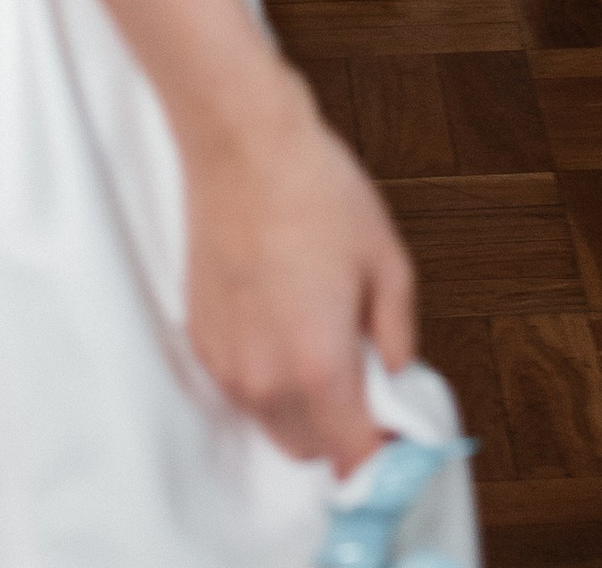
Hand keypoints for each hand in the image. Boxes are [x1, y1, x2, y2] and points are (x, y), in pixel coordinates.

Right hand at [183, 85, 415, 469]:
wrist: (241, 144)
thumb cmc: (312, 191)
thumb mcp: (387, 259)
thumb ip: (400, 332)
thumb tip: (399, 371)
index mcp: (318, 366)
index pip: (354, 457)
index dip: (383, 455)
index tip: (395, 436)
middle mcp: (266, 380)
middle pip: (312, 449)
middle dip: (343, 427)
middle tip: (363, 373)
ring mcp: (227, 363)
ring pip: (273, 423)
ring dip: (302, 405)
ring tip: (320, 335)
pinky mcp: (201, 339)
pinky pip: (242, 386)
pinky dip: (267, 374)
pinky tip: (282, 317)